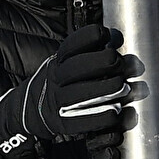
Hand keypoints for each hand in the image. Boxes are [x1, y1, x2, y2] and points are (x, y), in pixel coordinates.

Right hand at [0, 25, 135, 150]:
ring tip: (124, 86)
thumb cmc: (64, 82)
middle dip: (102, 61)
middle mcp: (56, 79)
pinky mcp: (63, 124)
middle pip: (75, 67)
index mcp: (58, 61)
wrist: (34, 111)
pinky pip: (82, 122)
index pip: (71, 45)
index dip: (89, 36)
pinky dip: (102, 117)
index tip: (107, 34)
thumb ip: (95, 49)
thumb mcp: (72, 61)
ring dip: (106, 88)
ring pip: (80, 94)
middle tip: (119, 62)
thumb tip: (117, 38)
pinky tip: (116, 112)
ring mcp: (58, 102)